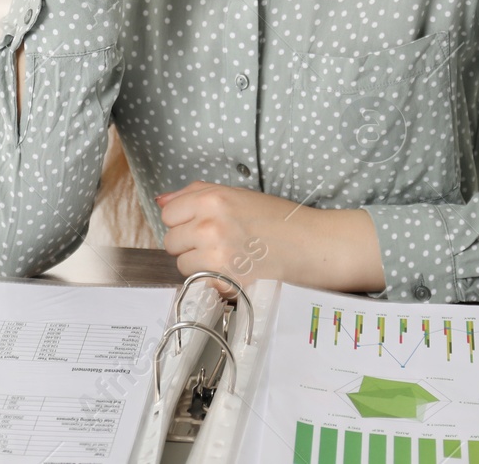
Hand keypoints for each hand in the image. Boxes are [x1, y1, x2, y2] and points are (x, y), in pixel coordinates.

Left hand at [155, 181, 386, 295]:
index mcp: (212, 198)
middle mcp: (209, 225)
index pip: (170, 214)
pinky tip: (233, 275)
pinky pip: (199, 285)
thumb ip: (196, 194)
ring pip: (182, 265)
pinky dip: (212, 283)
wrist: (315, 246)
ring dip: (199, 266)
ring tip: (228, 260)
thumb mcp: (238, 195)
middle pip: (171, 241)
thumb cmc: (280, 221)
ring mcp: (216, 256)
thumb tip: (162, 200)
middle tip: (218, 245)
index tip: (200, 226)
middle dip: (189, 244)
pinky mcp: (226, 282)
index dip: (183, 221)